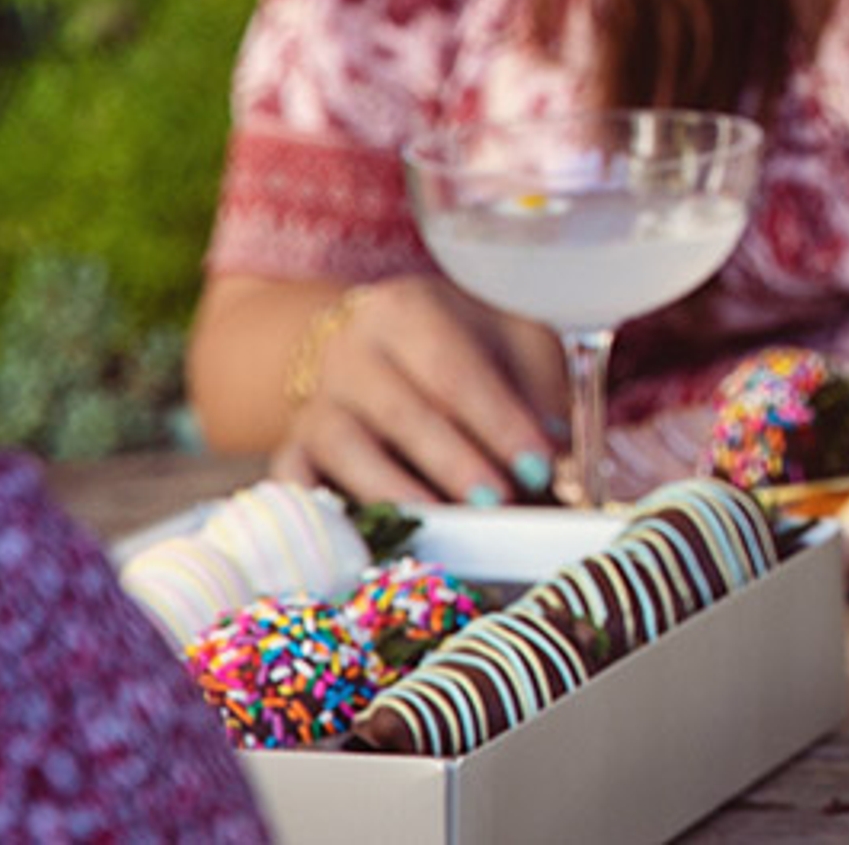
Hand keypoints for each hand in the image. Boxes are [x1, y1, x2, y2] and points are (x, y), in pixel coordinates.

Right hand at [272, 278, 567, 505]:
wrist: (378, 348)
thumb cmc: (464, 346)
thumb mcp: (511, 343)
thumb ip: (536, 390)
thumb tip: (555, 450)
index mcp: (407, 310)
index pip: (453, 370)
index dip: (498, 421)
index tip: (539, 464)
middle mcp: (350, 351)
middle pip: (400, 411)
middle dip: (453, 462)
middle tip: (500, 500)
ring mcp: (315, 402)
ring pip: (343, 448)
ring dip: (396, 491)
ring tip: (444, 523)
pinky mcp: (293, 449)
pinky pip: (294, 482)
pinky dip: (322, 510)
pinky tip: (362, 537)